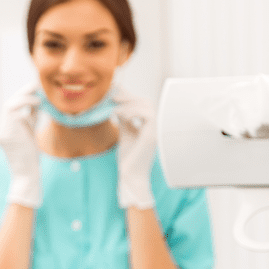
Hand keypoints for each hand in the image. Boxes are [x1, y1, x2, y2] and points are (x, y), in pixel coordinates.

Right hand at [0, 81, 41, 208]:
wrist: (26, 175)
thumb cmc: (30, 159)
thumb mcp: (30, 134)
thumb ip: (31, 119)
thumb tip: (37, 102)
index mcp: (5, 131)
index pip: (11, 109)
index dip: (22, 98)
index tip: (34, 91)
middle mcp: (1, 130)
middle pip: (9, 105)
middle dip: (22, 93)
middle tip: (36, 86)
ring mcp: (1, 132)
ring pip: (9, 106)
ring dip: (24, 98)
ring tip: (38, 97)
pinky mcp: (6, 133)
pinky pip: (13, 111)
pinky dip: (26, 104)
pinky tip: (37, 104)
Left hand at [111, 86, 156, 208]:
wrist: (131, 176)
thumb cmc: (128, 159)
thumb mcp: (124, 134)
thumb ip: (123, 121)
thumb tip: (117, 106)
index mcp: (148, 125)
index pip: (142, 103)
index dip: (129, 95)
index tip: (113, 91)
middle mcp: (154, 126)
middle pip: (146, 101)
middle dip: (128, 96)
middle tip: (112, 96)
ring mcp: (155, 130)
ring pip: (147, 105)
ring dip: (129, 103)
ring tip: (114, 108)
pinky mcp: (152, 136)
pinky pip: (148, 115)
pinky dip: (133, 112)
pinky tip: (120, 116)